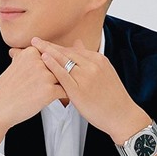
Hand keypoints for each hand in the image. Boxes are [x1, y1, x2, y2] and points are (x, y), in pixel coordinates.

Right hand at [0, 46, 66, 146]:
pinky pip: (64, 92)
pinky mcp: (50, 91)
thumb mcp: (13, 66)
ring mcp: (45, 76)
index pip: (50, 56)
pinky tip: (52, 99)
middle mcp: (39, 61)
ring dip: (59, 86)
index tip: (39, 74)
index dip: (48, 67)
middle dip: (56, 76)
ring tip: (49, 92)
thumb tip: (18, 50)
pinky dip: (61, 96)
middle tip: (46, 85)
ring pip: (63, 79)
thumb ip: (22, 57)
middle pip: (58, 67)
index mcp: (31, 52)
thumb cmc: (5, 89)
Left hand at [31, 37, 149, 142]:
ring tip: (34, 46)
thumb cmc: (111, 97)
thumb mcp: (103, 72)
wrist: (122, 116)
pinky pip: (63, 74)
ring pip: (63, 60)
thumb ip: (88, 58)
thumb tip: (77, 43)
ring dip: (47, 52)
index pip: (72, 49)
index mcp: (98, 60)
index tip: (44, 43)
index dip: (56, 46)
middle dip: (49, 45)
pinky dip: (52, 65)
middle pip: (66, 52)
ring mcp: (86, 76)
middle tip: (34, 39)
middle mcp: (92, 65)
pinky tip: (43, 59)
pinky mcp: (79, 89)